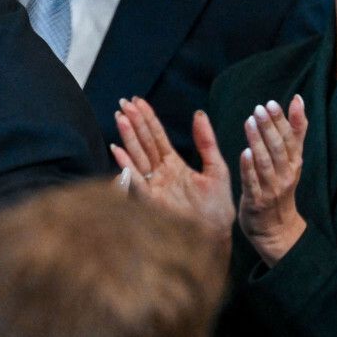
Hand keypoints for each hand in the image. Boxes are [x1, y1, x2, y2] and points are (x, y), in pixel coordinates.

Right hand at [114, 100, 233, 248]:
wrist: (217, 236)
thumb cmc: (217, 207)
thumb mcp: (216, 168)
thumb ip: (206, 142)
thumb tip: (199, 114)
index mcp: (174, 165)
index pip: (157, 136)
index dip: (148, 118)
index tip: (137, 100)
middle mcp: (160, 174)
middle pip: (144, 143)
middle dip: (134, 123)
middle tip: (123, 102)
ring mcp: (154, 186)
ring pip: (138, 156)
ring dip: (128, 137)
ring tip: (120, 117)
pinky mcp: (151, 201)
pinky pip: (136, 181)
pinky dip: (126, 167)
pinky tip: (118, 151)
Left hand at [236, 96, 309, 265]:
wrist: (277, 230)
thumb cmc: (281, 188)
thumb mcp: (292, 160)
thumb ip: (295, 132)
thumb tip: (298, 100)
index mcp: (293, 163)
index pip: (291, 139)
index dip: (283, 121)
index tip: (273, 103)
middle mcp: (286, 175)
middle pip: (279, 148)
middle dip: (270, 127)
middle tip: (260, 108)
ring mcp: (272, 189)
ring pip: (266, 163)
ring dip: (258, 142)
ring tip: (250, 122)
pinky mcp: (257, 201)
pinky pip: (253, 183)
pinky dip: (249, 169)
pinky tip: (244, 153)